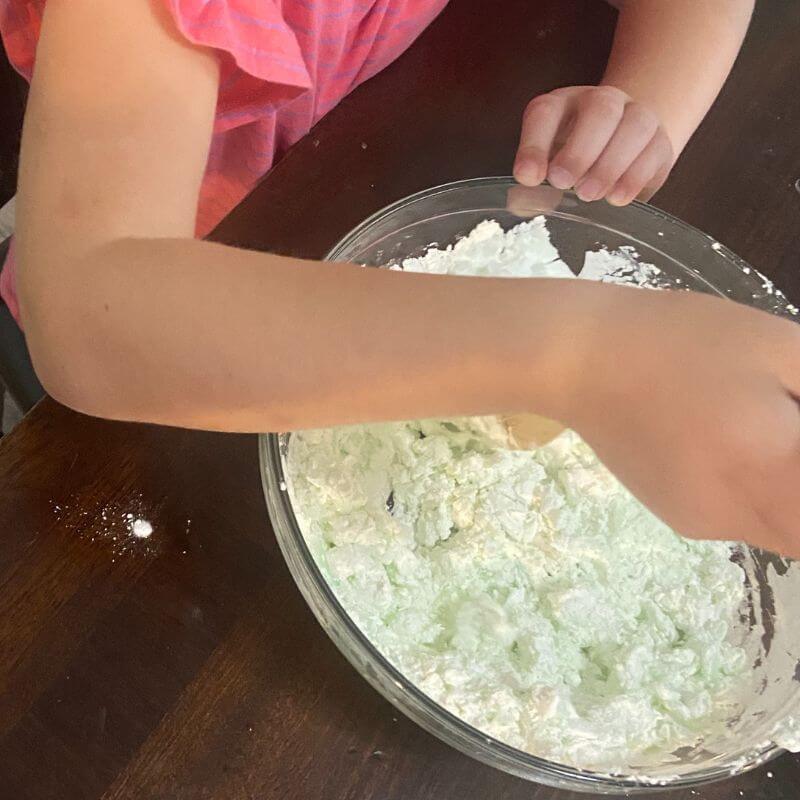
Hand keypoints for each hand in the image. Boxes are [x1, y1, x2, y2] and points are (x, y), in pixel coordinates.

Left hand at [513, 85, 674, 204]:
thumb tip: (518, 203)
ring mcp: (635, 115)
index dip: (534, 145)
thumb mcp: (546, 163)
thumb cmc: (573, 156)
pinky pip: (655, 151)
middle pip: (600, 110)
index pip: (545, 113)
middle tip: (563, 183)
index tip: (527, 177)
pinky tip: (617, 198)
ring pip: (635, 126)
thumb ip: (533, 178)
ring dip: (610, 164)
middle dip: (580, 150)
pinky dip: (636, 177)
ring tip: (590, 195)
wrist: (621, 140)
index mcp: (561, 105)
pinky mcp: (660, 140)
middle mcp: (601, 102)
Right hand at [560, 288, 799, 556]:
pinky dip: (760, 494)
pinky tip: (728, 443)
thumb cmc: (682, 340)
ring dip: (794, 495)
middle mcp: (738, 513)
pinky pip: (744, 521)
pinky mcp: (678, 517)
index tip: (798, 424)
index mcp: (770, 466)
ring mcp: (704, 521)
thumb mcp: (780, 348)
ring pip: (785, 532)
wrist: (580, 360)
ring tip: (762, 431)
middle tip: (785, 426)